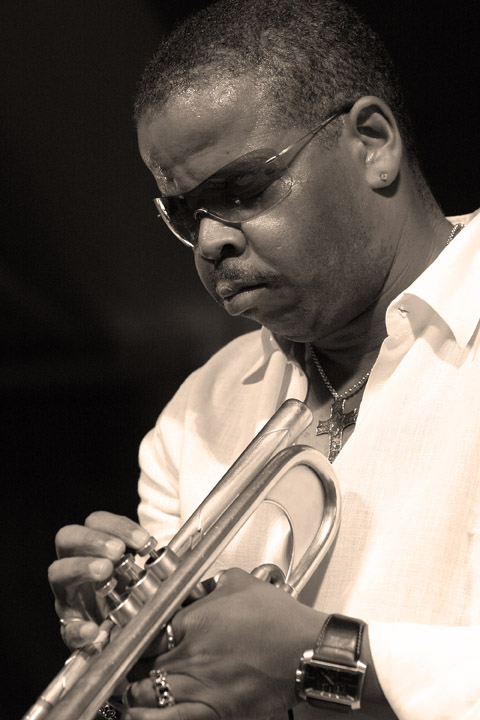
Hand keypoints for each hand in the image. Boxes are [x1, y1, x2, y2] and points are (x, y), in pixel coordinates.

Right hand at [48, 511, 150, 648]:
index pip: (96, 522)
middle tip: (117, 551)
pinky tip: (93, 631)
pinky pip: (67, 628)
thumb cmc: (132, 591)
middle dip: (93, 539)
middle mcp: (75, 566)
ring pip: (58, 572)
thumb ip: (146, 557)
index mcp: (94, 548)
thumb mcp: (142, 570)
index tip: (143, 539)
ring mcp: (68, 596)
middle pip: (67, 537)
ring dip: (81, 567)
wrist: (123, 629)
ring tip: (105, 571)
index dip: (118, 526)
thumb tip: (155, 546)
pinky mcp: (69, 629)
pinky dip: (78, 629)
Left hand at [123, 568, 325, 719]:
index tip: (129, 636)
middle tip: (129, 662)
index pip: (142, 630)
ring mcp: (198, 686)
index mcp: (191, 621)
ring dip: (134, 692)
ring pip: (144, 695)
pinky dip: (147, 719)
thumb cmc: (279, 619)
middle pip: (138, 663)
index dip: (131, 634)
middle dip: (130, 663)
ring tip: (134, 689)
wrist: (306, 652)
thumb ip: (209, 584)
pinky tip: (140, 715)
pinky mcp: (212, 712)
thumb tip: (196, 586)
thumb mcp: (239, 583)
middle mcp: (188, 655)